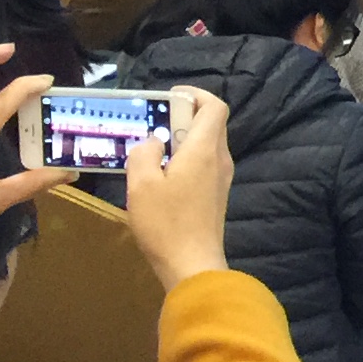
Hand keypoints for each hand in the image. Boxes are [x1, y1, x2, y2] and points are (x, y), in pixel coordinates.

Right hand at [124, 87, 235, 289]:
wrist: (192, 265)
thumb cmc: (166, 224)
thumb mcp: (141, 185)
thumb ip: (144, 154)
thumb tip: (153, 142)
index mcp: (205, 150)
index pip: (214, 106)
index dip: (195, 95)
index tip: (170, 98)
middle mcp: (220, 159)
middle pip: (210, 124)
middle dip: (182, 118)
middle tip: (152, 125)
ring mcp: (221, 179)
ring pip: (206, 146)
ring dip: (181, 141)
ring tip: (151, 152)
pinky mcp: (215, 197)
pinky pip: (204, 166)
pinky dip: (185, 161)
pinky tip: (161, 178)